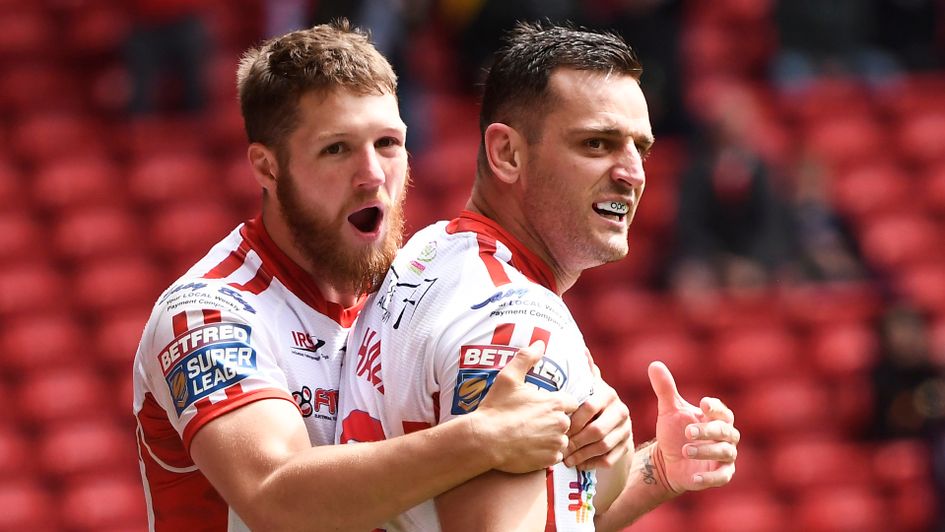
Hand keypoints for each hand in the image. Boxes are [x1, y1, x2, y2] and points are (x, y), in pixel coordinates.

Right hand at [474, 341, 577, 473]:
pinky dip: (546, 453)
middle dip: (555, 420)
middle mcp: (561, 424)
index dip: (559, 403)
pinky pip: (555, 456)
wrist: (484, 441)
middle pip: (567, 421)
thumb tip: (540, 342)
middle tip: (535, 420)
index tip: (545, 405)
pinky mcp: (549, 461)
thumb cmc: (496, 408)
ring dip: (552, 437)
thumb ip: (526, 357)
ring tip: (532, 435)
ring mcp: (556, 444)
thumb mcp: (508, 377)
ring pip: (562, 439)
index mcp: (555, 403)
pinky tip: (531, 447)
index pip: (571, 402)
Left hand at [564, 353, 631, 469]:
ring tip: (565, 459)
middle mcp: (621, 411)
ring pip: (603, 446)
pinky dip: (592, 463)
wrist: (614, 420)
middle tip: (560, 448)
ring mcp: (625, 429)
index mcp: (608, 393)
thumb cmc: (592, 400)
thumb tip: (580, 348)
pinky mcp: (626, 446)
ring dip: (582, 455)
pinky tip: (578, 465)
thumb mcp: (589, 384)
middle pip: (597, 430)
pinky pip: (609, 459)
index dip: (573, 420)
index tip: (558, 427)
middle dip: (576, 441)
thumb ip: (585, 369)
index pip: (590, 407)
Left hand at [648, 361, 737, 492]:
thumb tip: (654, 364)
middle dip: (708, 431)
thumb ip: (665, 388)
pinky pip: (722, 477)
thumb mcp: (668, 410)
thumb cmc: (673, 432)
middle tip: (688, 431)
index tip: (703, 404)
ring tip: (685, 450)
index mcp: (715, 419)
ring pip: (725, 452)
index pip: (723, 411)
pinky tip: (694, 477)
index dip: (716, 408)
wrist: (667, 460)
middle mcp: (725, 437)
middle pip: (726, 431)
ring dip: (707, 450)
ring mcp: (724, 456)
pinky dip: (710, 478)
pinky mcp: (719, 475)